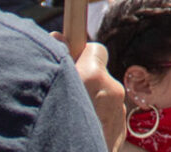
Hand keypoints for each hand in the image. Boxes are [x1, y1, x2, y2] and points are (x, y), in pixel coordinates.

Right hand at [56, 33, 126, 151]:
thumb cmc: (54, 124)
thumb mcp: (49, 84)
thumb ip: (57, 58)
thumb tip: (58, 37)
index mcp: (93, 77)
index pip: (96, 50)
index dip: (82, 55)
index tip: (73, 62)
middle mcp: (112, 93)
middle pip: (100, 76)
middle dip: (85, 83)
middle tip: (66, 96)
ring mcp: (118, 115)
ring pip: (104, 99)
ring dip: (90, 104)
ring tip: (70, 118)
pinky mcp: (120, 133)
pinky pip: (108, 117)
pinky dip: (96, 121)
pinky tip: (80, 131)